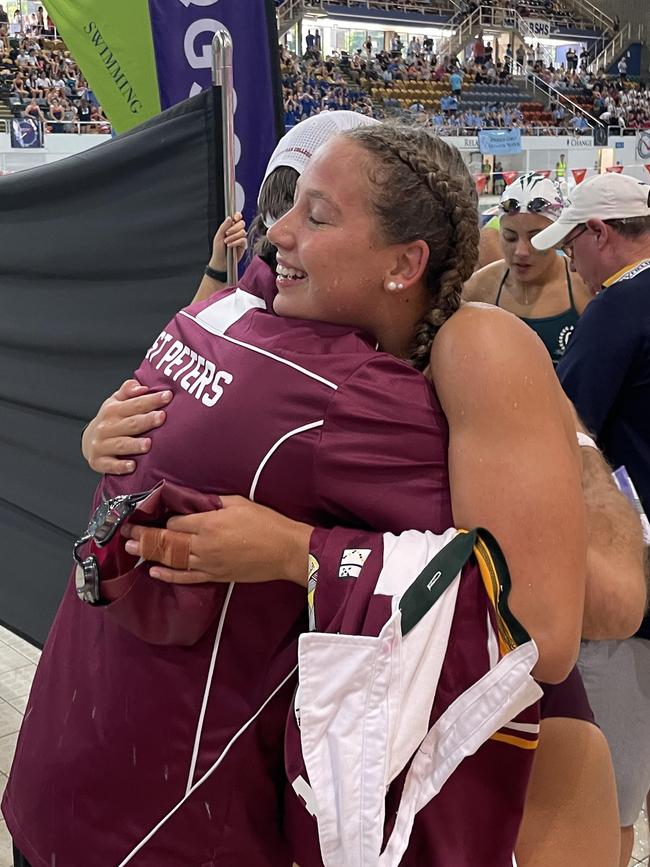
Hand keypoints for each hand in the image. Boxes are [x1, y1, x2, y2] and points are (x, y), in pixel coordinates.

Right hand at [82, 379, 172, 474]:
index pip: (135, 404)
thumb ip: (128, 391)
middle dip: (146, 420)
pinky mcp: (99, 462)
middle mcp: (106, 427)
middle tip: (162, 417)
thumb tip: (141, 386)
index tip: (168, 396)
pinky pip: (110, 465)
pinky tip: (132, 466)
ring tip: (148, 444)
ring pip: (121, 444)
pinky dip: (120, 466)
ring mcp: (102, 445)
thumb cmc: (110, 420)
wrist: (88, 441)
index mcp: (112, 410)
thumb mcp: (115, 401)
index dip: (152, 400)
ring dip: (134, 444)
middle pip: (131, 423)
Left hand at [122, 496, 312, 586]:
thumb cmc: (265, 523)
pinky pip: (186, 577)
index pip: (175, 521)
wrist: (285, 551)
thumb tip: (196, 501)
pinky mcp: (215, 576)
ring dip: (150, 554)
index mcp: (209, 523)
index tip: (147, 513)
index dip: (160, 518)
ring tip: (132, 549)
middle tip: (125, 532)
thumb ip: (214, 502)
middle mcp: (203, 544)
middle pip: (167, 541)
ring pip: (172, 560)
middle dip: (144, 535)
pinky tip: (154, 572)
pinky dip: (169, 576)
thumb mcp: (239, 502)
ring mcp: (208, 563)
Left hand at [208, 213, 246, 272]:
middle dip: (234, 228)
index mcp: (230, 227)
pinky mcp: (243, 245)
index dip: (238, 216)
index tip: (236, 218)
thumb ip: (224, 226)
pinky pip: (243, 240)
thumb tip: (229, 218)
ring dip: (233, 237)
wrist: (221, 261)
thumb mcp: (218, 236)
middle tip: (226, 234)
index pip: (237, 218)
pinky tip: (230, 245)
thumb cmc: (218, 249)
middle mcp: (236, 232)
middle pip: (241, 224)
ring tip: (226, 242)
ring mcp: (240, 238)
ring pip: (242, 232)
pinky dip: (236, 242)